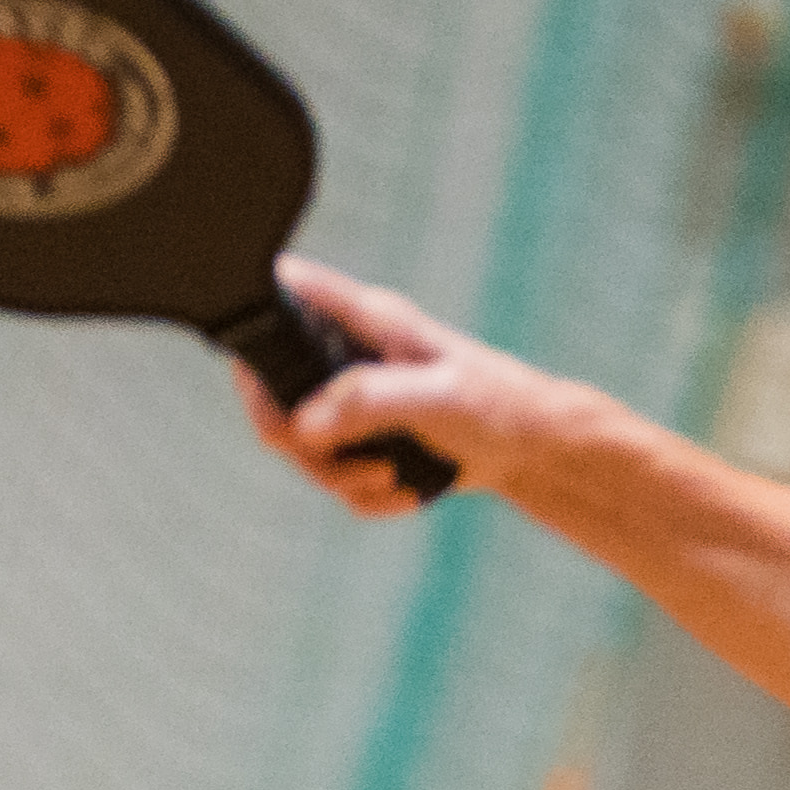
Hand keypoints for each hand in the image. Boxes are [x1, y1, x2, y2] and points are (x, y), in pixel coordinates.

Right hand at [230, 257, 623, 517]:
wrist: (534, 448)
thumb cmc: (498, 405)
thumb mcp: (439, 397)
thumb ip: (370, 400)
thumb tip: (305, 424)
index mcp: (364, 319)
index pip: (286, 292)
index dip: (254, 322)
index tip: (259, 375)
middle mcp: (348, 354)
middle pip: (273, 394)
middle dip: (302, 444)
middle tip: (350, 460)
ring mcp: (351, 399)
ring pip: (300, 447)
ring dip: (341, 479)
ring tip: (393, 477)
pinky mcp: (362, 439)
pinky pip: (333, 479)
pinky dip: (366, 497)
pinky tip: (405, 488)